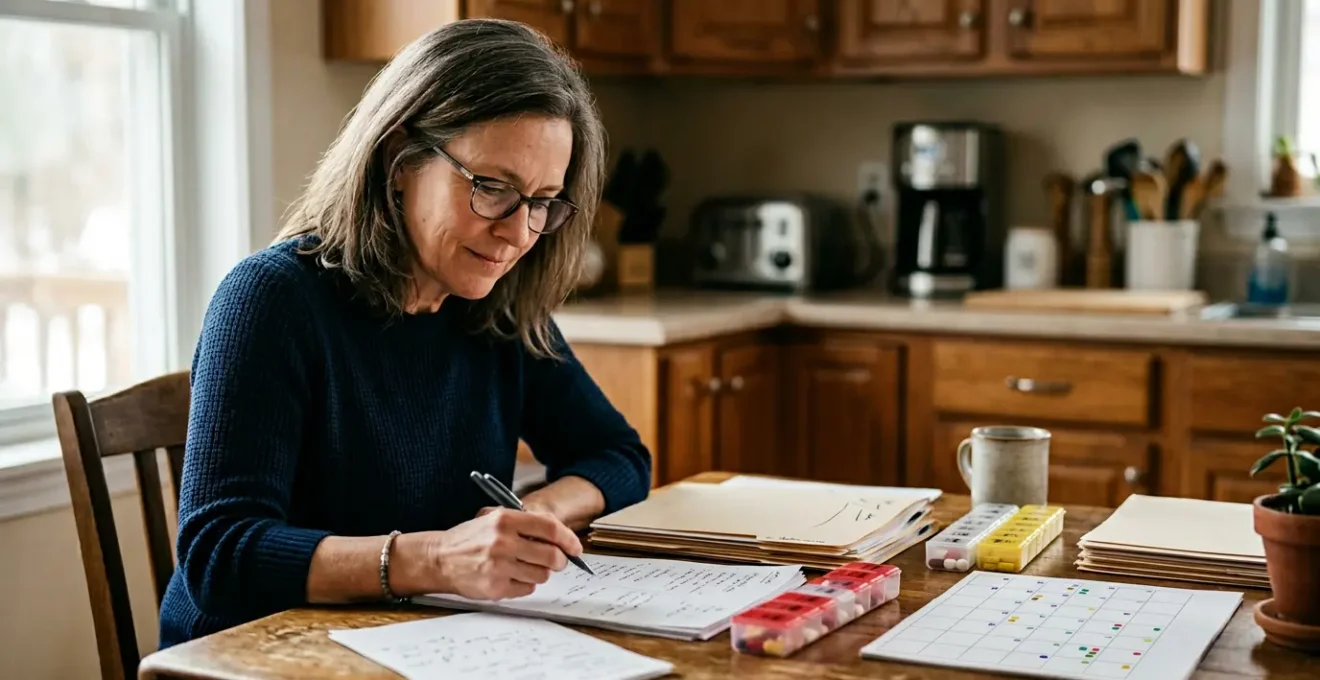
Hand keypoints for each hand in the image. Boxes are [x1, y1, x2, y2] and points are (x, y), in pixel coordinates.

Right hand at [401, 508, 582, 600]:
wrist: (439, 558)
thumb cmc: (470, 538)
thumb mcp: (493, 518)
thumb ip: (525, 523)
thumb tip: (560, 536)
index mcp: (505, 520)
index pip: (550, 529)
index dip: (568, 539)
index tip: (575, 547)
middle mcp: (502, 542)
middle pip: (551, 556)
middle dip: (560, 560)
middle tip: (557, 561)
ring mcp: (499, 567)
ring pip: (542, 575)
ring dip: (540, 572)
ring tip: (525, 566)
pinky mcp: (495, 587)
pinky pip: (527, 588)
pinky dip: (525, 584)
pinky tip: (511, 576)